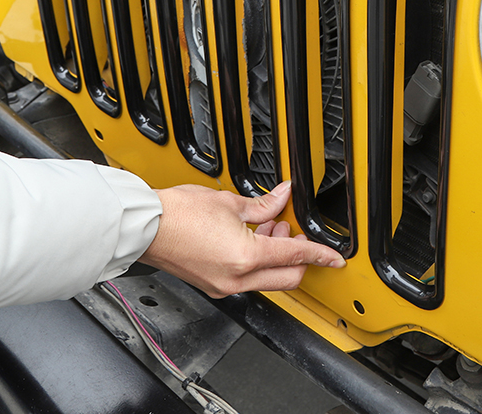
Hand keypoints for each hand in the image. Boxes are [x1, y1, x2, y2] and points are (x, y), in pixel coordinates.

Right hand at [140, 181, 344, 296]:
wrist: (147, 227)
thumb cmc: (179, 214)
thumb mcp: (230, 202)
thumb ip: (263, 203)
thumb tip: (282, 196)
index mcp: (246, 257)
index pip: (295, 255)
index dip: (320, 253)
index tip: (334, 256)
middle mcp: (236, 279)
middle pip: (287, 278)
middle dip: (300, 258)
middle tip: (298, 233)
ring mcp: (223, 286)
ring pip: (267, 280)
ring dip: (277, 258)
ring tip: (272, 227)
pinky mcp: (212, 285)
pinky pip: (247, 279)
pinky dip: (257, 263)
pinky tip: (252, 238)